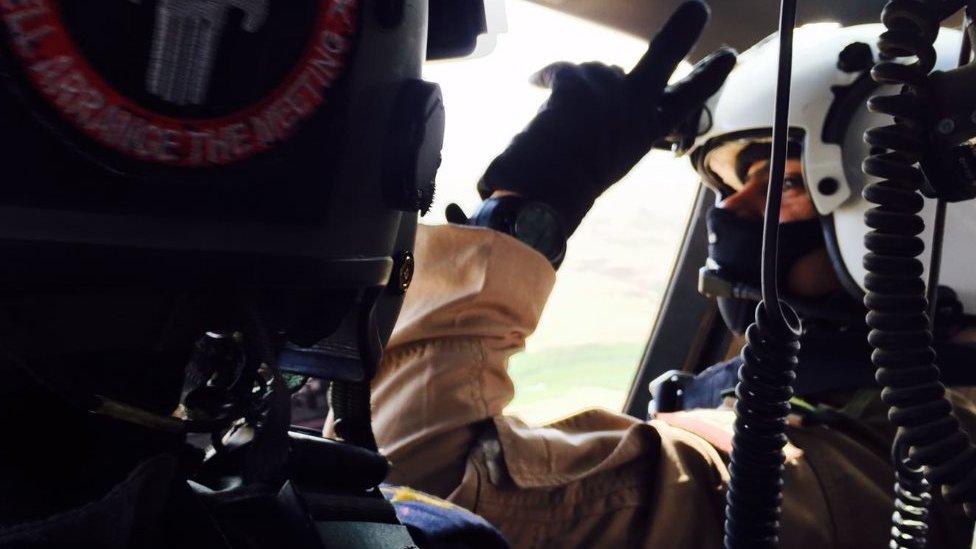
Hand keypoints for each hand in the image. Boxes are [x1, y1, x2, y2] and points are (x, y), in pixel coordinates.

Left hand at [478, 0, 735, 236]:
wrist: (545, 192)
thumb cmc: (571, 184)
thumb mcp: (610, 154)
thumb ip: (617, 120)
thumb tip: (610, 75)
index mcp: (647, 132)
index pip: (685, 101)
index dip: (707, 78)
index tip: (730, 55)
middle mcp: (636, 108)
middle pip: (665, 56)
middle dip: (682, 30)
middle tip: (699, 8)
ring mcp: (610, 90)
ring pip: (595, 70)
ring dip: (578, 88)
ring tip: (561, 122)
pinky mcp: (579, 81)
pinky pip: (561, 69)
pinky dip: (546, 75)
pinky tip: (534, 82)